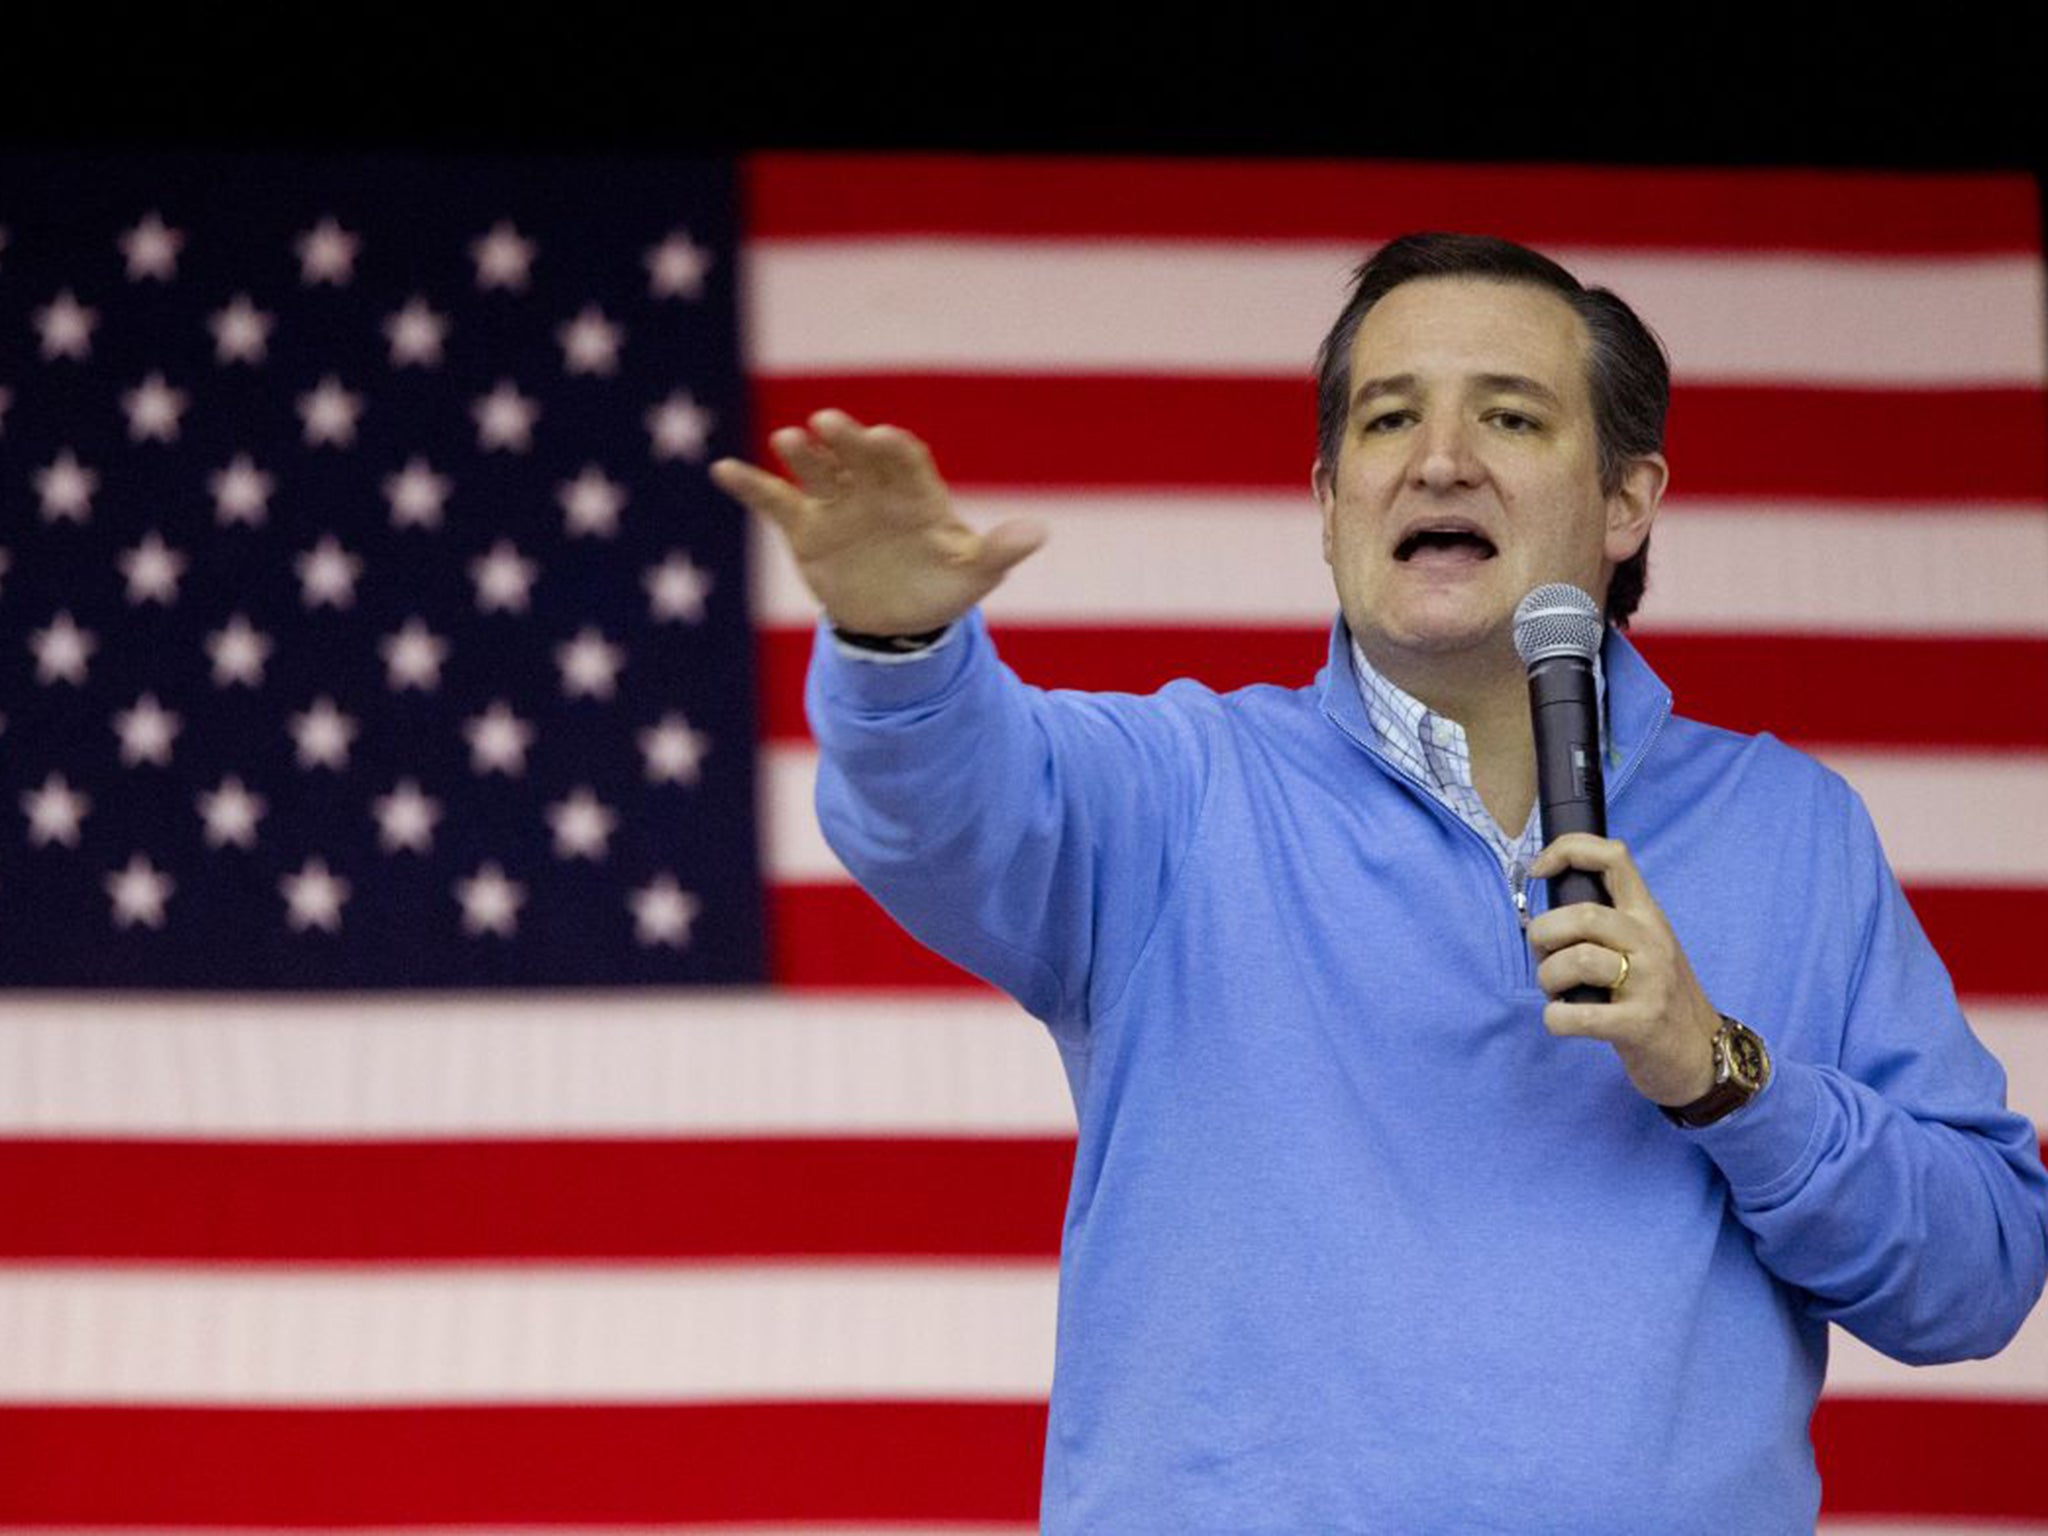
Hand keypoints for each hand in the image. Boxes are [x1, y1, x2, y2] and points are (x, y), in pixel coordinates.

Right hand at [709, 409, 1046, 634]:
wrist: (898, 622)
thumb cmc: (941, 586)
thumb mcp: (974, 574)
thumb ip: (1000, 551)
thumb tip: (1038, 534)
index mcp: (915, 491)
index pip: (904, 462)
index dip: (893, 450)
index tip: (883, 439)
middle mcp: (872, 487)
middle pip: (855, 456)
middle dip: (844, 440)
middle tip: (829, 423)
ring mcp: (836, 503)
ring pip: (816, 471)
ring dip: (801, 455)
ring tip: (787, 441)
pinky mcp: (806, 527)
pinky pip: (775, 502)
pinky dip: (750, 486)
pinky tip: (723, 470)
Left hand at [1524, 833, 1722, 1107]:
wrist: (1703, 1055)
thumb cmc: (1659, 998)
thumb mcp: (1645, 947)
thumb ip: (1609, 924)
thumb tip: (1549, 914)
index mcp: (1649, 916)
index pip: (1614, 857)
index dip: (1568, 850)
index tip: (1539, 870)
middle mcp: (1651, 942)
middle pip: (1583, 915)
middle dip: (1543, 934)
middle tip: (1542, 956)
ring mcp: (1649, 983)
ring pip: (1577, 961)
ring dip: (1547, 977)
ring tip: (1556, 992)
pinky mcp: (1639, 1025)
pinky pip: (1578, 1016)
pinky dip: (1555, 1018)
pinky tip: (1560, 1020)